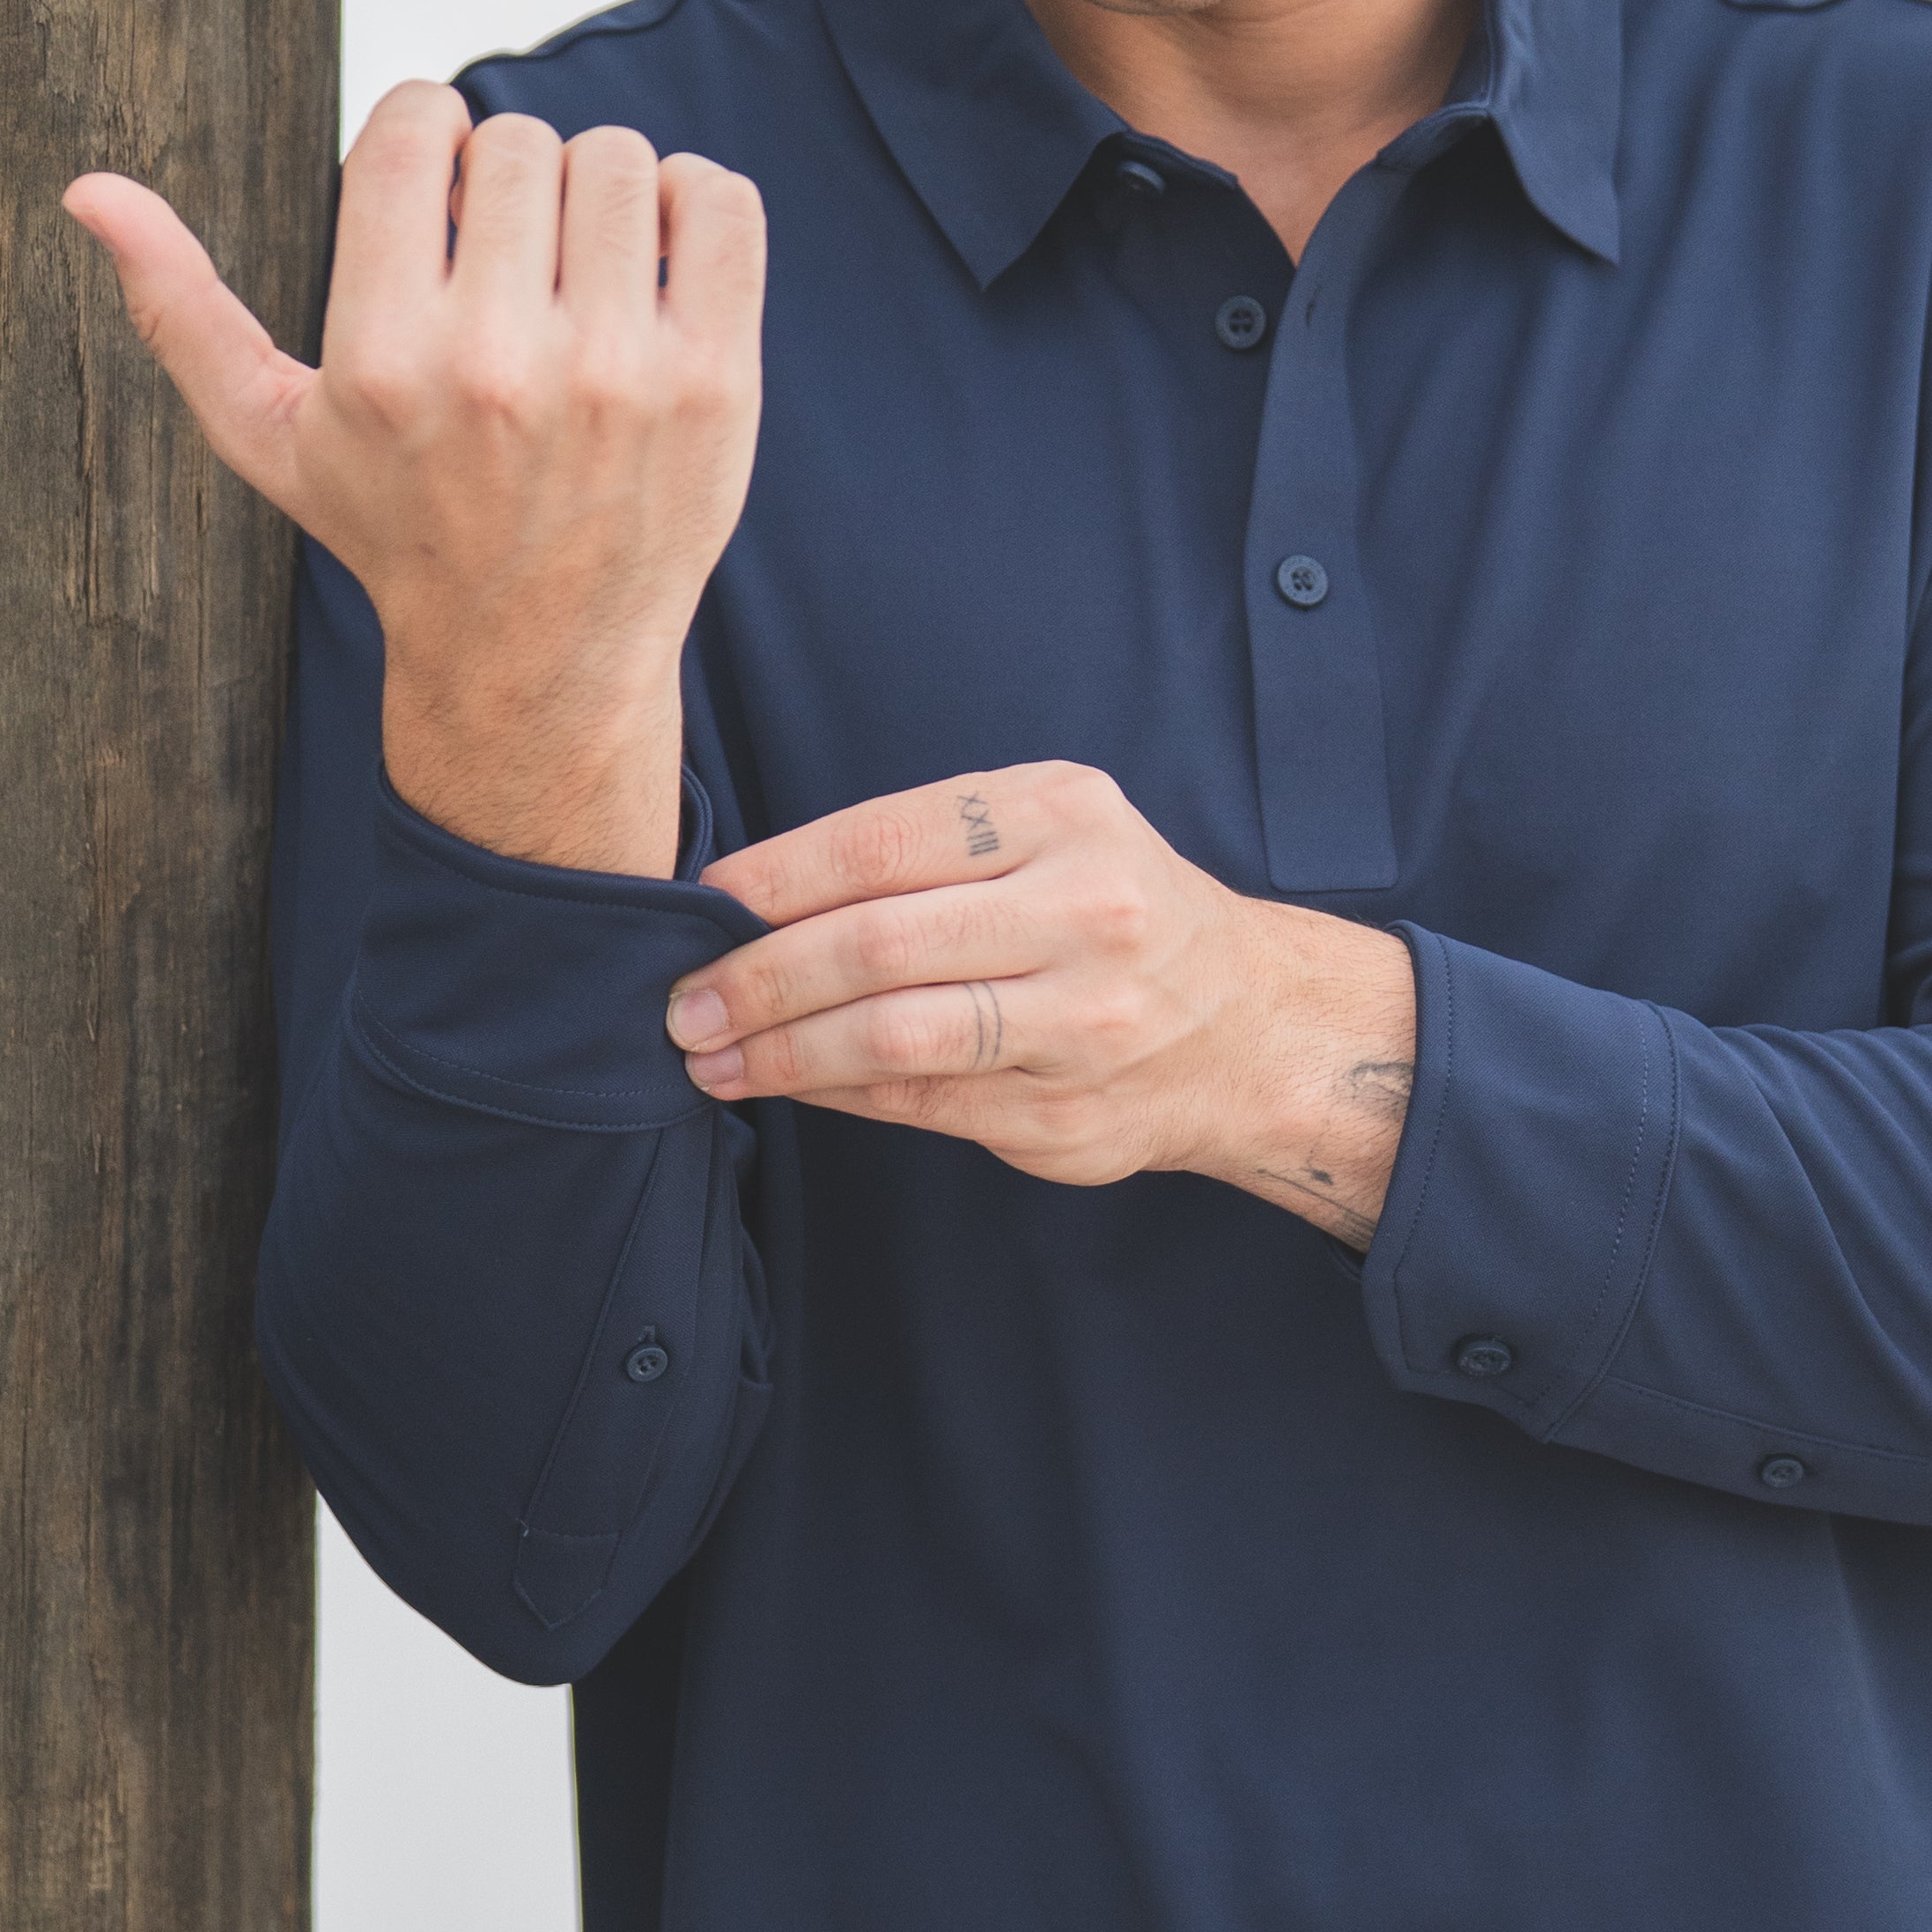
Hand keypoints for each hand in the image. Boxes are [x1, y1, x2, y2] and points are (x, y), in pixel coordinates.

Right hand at [65, 85, 763, 871]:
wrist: (537, 659)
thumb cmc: (399, 531)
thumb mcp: (268, 436)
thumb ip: (182, 308)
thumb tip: (89, 191)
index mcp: (384, 359)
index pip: (413, 129)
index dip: (421, 139)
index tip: (429, 199)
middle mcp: (500, 364)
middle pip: (518, 138)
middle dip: (504, 178)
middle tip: (501, 255)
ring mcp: (621, 375)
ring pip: (617, 159)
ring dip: (594, 190)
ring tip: (571, 264)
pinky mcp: (716, 384)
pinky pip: (719, 203)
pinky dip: (689, 205)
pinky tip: (648, 262)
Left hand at [669, 763, 1419, 1245]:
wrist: (1248, 1025)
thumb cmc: (1111, 910)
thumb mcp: (1048, 832)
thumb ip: (925, 851)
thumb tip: (751, 899)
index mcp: (1063, 817)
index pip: (881, 841)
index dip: (772, 880)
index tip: (701, 906)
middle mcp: (1084, 913)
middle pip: (877, 944)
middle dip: (757, 978)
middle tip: (683, 1003)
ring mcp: (1084, 1022)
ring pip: (893, 1037)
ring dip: (780, 1052)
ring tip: (712, 1058)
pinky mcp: (1068, 1115)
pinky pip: (920, 1103)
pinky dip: (835, 1094)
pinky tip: (786, 1083)